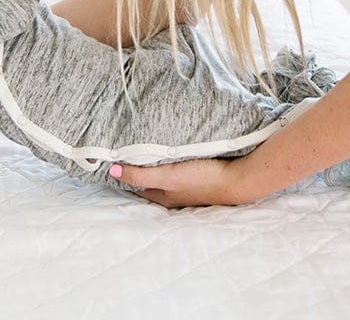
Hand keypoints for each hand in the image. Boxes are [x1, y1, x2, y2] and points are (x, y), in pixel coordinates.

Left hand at [108, 156, 251, 207]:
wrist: (238, 180)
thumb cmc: (202, 179)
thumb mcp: (167, 176)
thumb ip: (140, 174)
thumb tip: (111, 170)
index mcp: (163, 197)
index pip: (136, 187)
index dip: (124, 176)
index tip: (111, 162)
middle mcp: (174, 195)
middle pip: (150, 182)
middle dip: (138, 171)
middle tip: (125, 153)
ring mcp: (188, 188)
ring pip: (165, 177)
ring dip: (155, 167)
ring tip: (144, 150)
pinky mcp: (200, 178)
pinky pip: (179, 171)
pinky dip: (171, 164)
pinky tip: (173, 154)